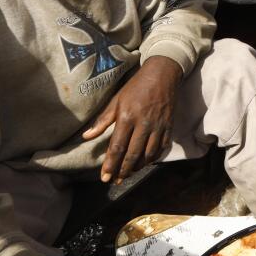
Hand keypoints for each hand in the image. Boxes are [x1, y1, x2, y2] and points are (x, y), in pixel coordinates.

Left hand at [82, 56, 182, 182]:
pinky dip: (153, 159)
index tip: (105, 177)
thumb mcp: (116, 100)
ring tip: (128, 174)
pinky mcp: (168, 127)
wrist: (163, 74)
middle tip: (116, 181)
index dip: (110, 164)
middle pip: (132, 154)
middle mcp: (143, 124)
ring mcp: (158, 126)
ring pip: (148, 154)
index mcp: (127, 117)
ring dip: (138, 167)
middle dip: (123, 171)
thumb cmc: (136, 87)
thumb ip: (102, 120)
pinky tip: (145, 163)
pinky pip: (161, 148)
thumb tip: (86, 136)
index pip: (117, 147)